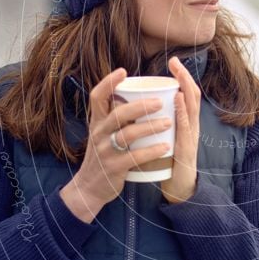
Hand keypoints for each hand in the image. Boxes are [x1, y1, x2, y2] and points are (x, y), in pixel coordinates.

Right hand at [60, 68, 172, 222]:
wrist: (89, 188)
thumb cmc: (103, 155)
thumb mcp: (103, 133)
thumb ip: (115, 117)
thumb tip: (137, 96)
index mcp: (97, 121)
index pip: (96, 97)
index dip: (107, 82)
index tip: (123, 71)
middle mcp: (99, 133)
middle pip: (117, 114)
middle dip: (140, 106)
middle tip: (160, 102)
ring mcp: (105, 151)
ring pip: (127, 134)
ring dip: (150, 127)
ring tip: (169, 122)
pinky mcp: (113, 167)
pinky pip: (134, 156)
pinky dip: (151, 150)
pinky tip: (166, 146)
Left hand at [161, 56, 200, 203]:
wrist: (178, 189)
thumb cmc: (169, 163)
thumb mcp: (167, 137)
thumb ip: (161, 121)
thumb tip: (144, 105)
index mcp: (186, 123)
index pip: (187, 94)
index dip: (183, 76)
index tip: (173, 61)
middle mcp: (192, 127)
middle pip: (193, 96)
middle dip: (185, 77)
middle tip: (175, 61)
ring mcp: (191, 138)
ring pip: (192, 110)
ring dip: (185, 90)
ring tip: (178, 74)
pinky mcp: (186, 151)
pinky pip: (185, 129)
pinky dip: (182, 112)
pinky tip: (176, 101)